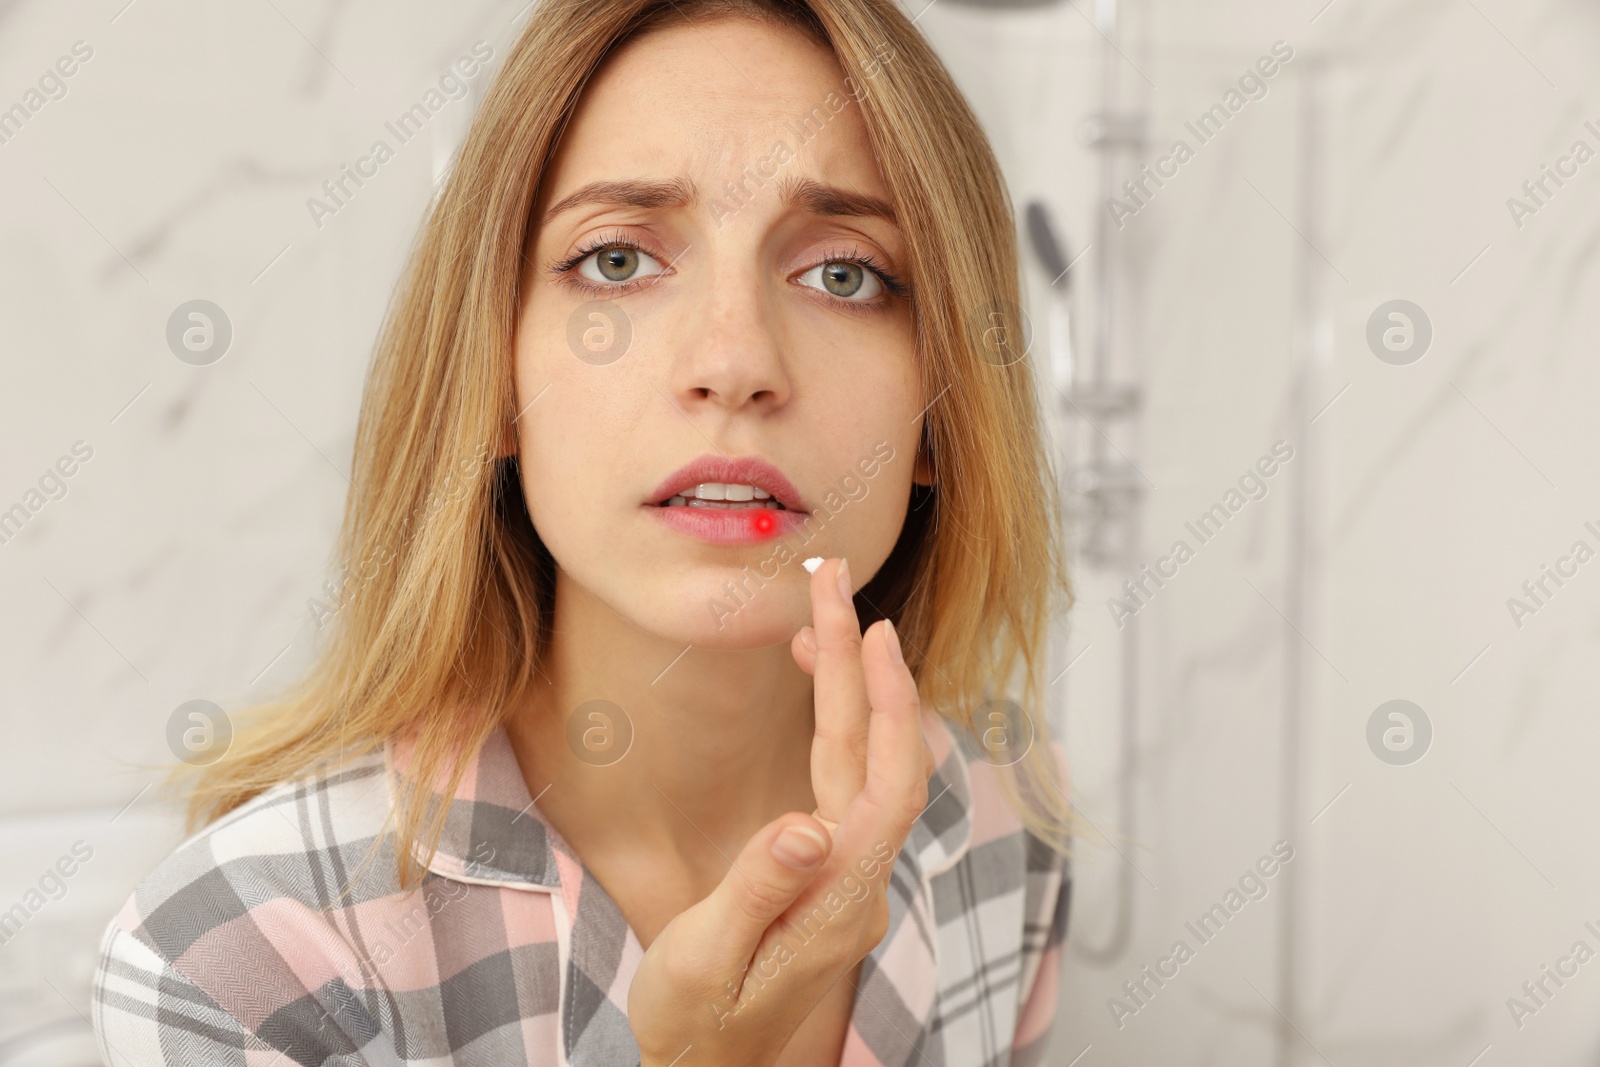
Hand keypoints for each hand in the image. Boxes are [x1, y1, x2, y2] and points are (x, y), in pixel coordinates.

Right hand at [627, 558, 928, 1066]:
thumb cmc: (699, 1028)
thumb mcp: (705, 964)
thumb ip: (757, 891)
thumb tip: (807, 824)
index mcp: (838, 897)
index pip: (886, 781)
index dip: (886, 701)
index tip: (869, 629)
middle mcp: (857, 880)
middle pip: (882, 756)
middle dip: (865, 665)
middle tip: (835, 585)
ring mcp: (847, 877)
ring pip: (866, 765)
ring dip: (852, 689)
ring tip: (820, 621)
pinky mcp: (828, 874)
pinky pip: (847, 783)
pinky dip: (837, 727)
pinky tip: (817, 694)